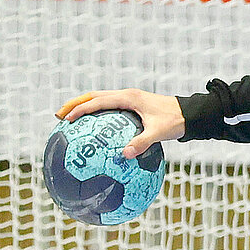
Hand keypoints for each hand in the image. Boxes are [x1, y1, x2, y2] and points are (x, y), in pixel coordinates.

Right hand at [57, 88, 184, 158]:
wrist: (190, 113)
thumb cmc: (176, 121)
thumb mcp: (159, 133)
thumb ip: (142, 143)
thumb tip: (125, 155)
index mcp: (129, 97)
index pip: (97, 101)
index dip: (80, 109)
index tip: (66, 119)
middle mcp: (126, 95)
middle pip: (93, 96)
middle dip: (74, 105)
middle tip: (59, 116)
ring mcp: (129, 99)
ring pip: (100, 100)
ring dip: (84, 107)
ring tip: (70, 120)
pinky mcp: (133, 105)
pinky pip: (110, 107)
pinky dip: (98, 113)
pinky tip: (94, 129)